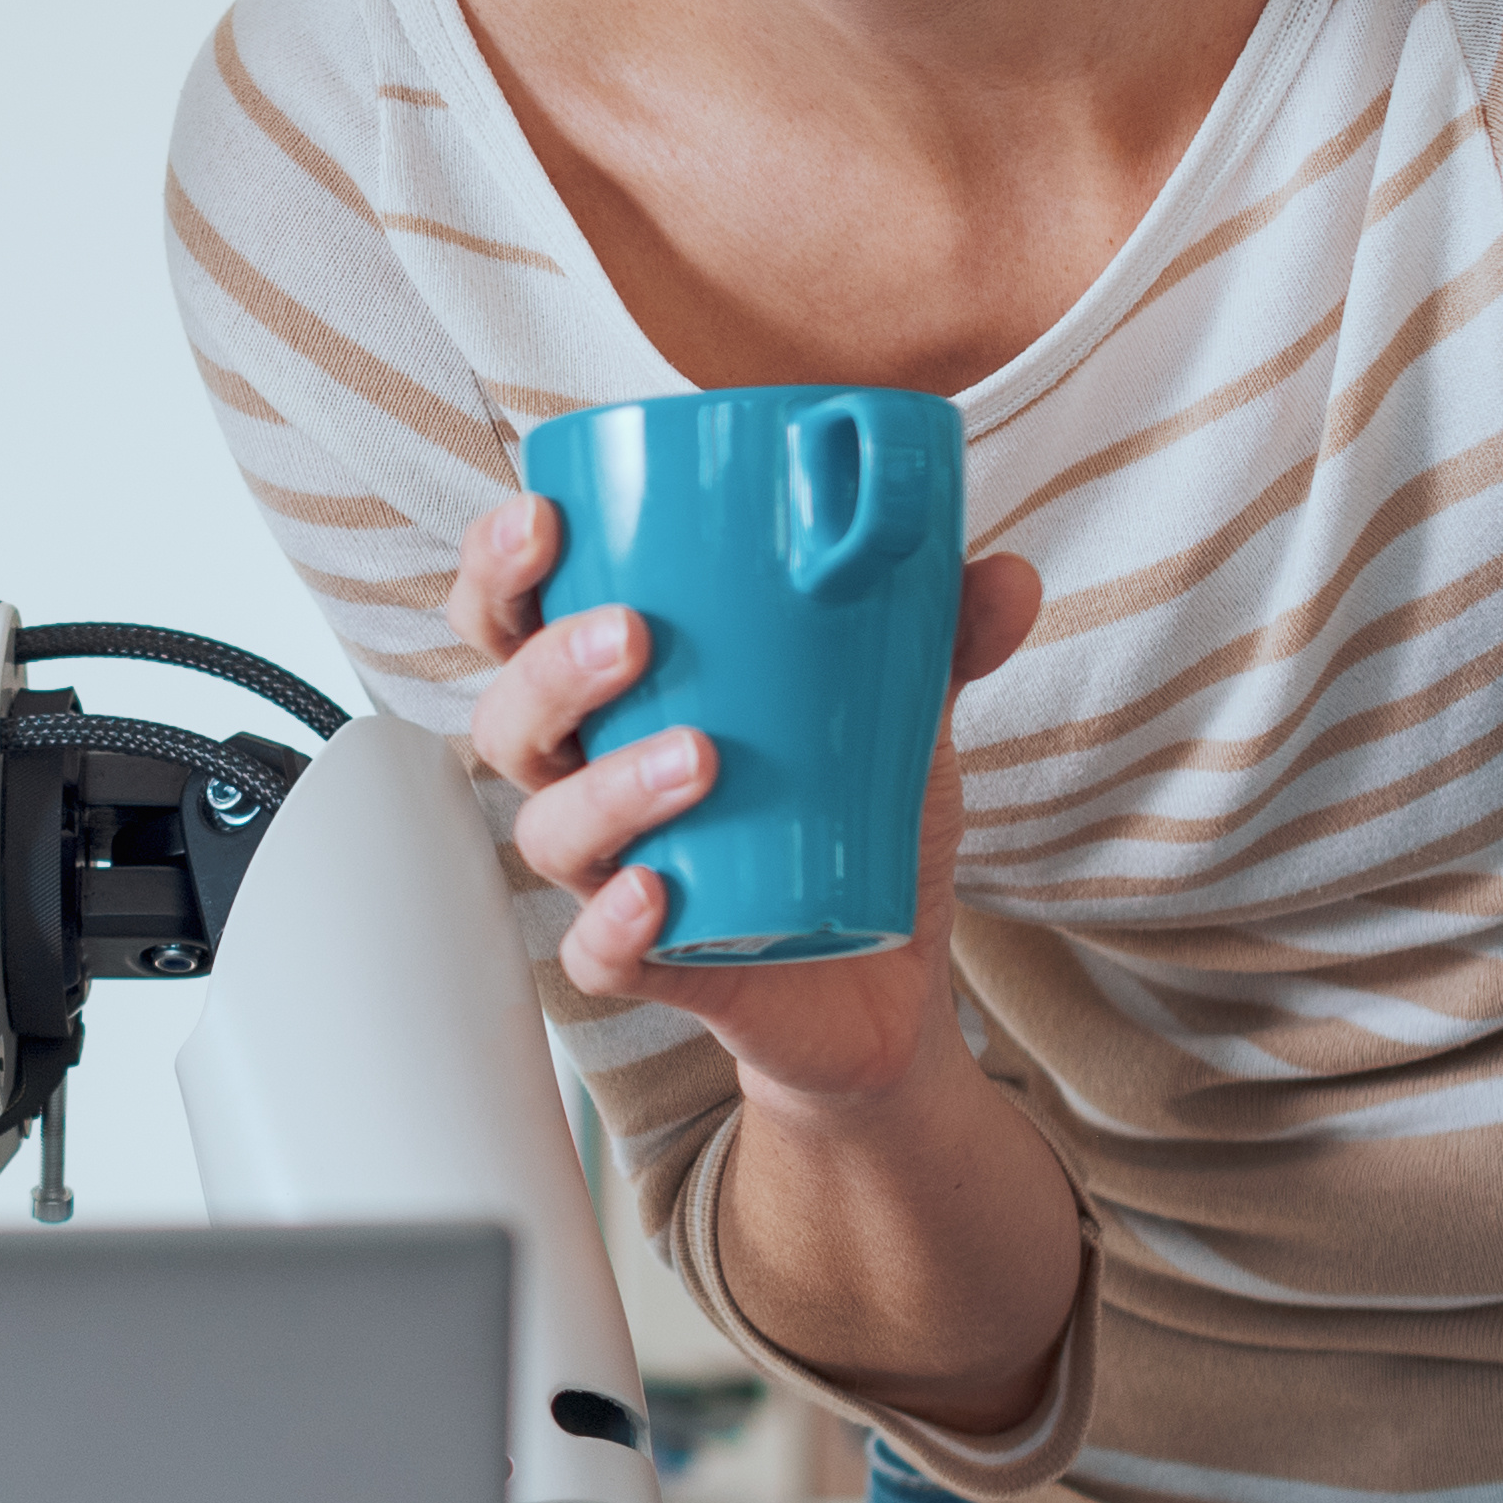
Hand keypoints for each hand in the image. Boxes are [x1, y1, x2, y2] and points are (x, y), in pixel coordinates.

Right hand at [450, 492, 1044, 1112]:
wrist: (888, 982)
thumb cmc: (851, 823)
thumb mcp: (898, 718)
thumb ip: (940, 642)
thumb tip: (1003, 574)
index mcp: (618, 701)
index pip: (512, 624)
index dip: (499, 573)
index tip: (542, 520)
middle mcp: (591, 783)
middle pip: (507, 722)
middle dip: (549, 671)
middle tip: (631, 635)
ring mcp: (614, 876)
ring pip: (548, 830)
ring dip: (605, 790)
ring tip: (697, 757)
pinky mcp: (655, 968)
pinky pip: (598, 954)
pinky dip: (616, 924)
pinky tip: (657, 891)